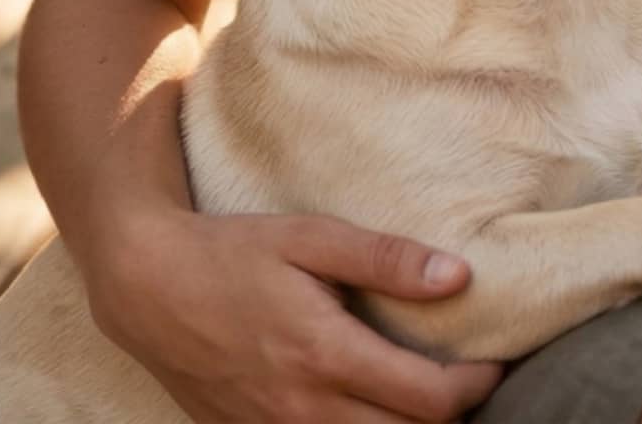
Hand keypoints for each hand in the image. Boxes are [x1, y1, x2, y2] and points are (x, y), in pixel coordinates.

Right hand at [87, 204, 505, 420]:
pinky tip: (371, 412)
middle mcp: (302, 409)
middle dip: (450, 422)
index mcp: (325, 355)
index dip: (476, 387)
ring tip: (428, 401)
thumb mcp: (311, 237)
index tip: (495, 362)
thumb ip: (386, 258)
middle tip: (472, 386)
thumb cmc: (233, 251)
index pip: (428, 400)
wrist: (146, 286)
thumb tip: (458, 277)